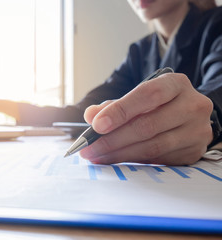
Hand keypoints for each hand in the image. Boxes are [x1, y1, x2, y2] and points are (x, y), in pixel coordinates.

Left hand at [80, 73, 213, 164]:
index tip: (96, 125)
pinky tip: (115, 160)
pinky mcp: (193, 152)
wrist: (188, 117)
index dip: (120, 111)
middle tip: (89, 148)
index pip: (147, 95)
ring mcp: (197, 131)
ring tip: (97, 156)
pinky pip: (158, 160)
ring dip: (120, 154)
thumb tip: (90, 115)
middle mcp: (193, 105)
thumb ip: (113, 105)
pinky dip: (133, 161)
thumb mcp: (137, 98)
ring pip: (153, 147)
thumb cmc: (158, 104)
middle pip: (148, 125)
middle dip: (112, 139)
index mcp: (176, 84)